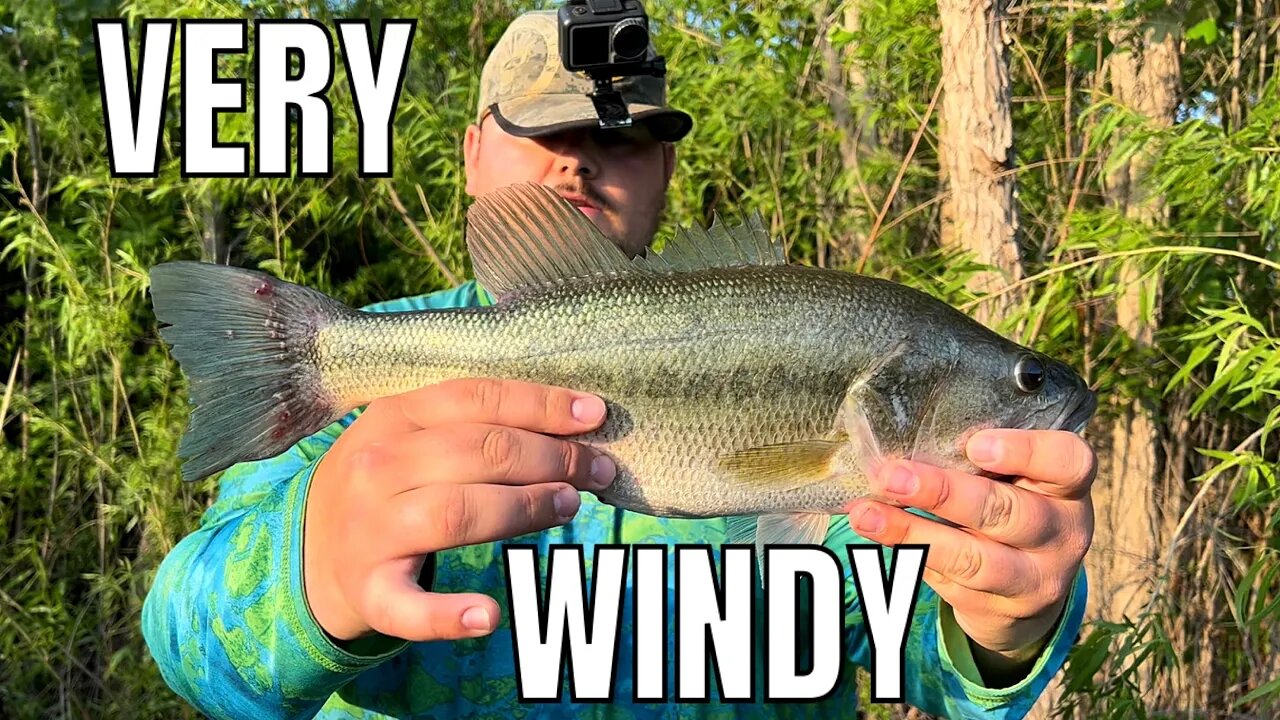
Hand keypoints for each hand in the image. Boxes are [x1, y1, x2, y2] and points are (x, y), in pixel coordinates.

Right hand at [303, 378, 616, 643]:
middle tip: (597, 471)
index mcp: (392, 418)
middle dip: (550, 459)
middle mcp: (377, 468)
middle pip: (478, 453)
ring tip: (569, 507)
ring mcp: (369, 531)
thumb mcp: (411, 436)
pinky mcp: (369, 592)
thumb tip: (571, 417)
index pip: (476, 398)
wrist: (308, 556)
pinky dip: (449, 615)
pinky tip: (490, 615)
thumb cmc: (385, 485)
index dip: (542, 405)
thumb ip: (475, 423)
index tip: (595, 415)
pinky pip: (410, 606)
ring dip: (523, 508)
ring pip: (457, 513)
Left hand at [846, 429, 1094, 675]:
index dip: (1025, 452)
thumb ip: (983, 459)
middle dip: (945, 494)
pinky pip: (949, 582)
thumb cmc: (1012, 505)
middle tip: (892, 478)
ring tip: (866, 514)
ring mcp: (1034, 578)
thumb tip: (903, 435)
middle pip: (1009, 513)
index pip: (1068, 463)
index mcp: (1068, 487)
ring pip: (973, 559)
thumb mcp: (1017, 480)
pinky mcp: (1000, 609)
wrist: (1028, 590)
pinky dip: (908, 555)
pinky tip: (876, 536)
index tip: (975, 445)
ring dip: (912, 533)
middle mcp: (1062, 534)